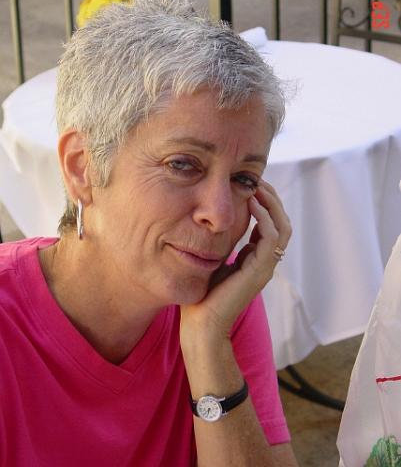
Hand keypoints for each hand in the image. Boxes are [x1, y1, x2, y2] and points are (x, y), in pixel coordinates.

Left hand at [180, 180, 291, 342]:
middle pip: (281, 222)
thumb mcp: (209, 261)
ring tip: (258, 185)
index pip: (269, 224)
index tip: (249, 183)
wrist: (201, 326)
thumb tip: (207, 222)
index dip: (263, 202)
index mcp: (253, 259)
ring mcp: (265, 267)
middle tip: (257, 178)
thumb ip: (216, 244)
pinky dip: (265, 216)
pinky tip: (252, 202)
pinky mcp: (260, 271)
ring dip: (272, 203)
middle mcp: (264, 261)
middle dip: (272, 198)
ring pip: (283, 226)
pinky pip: (272, 237)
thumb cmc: (200, 296)